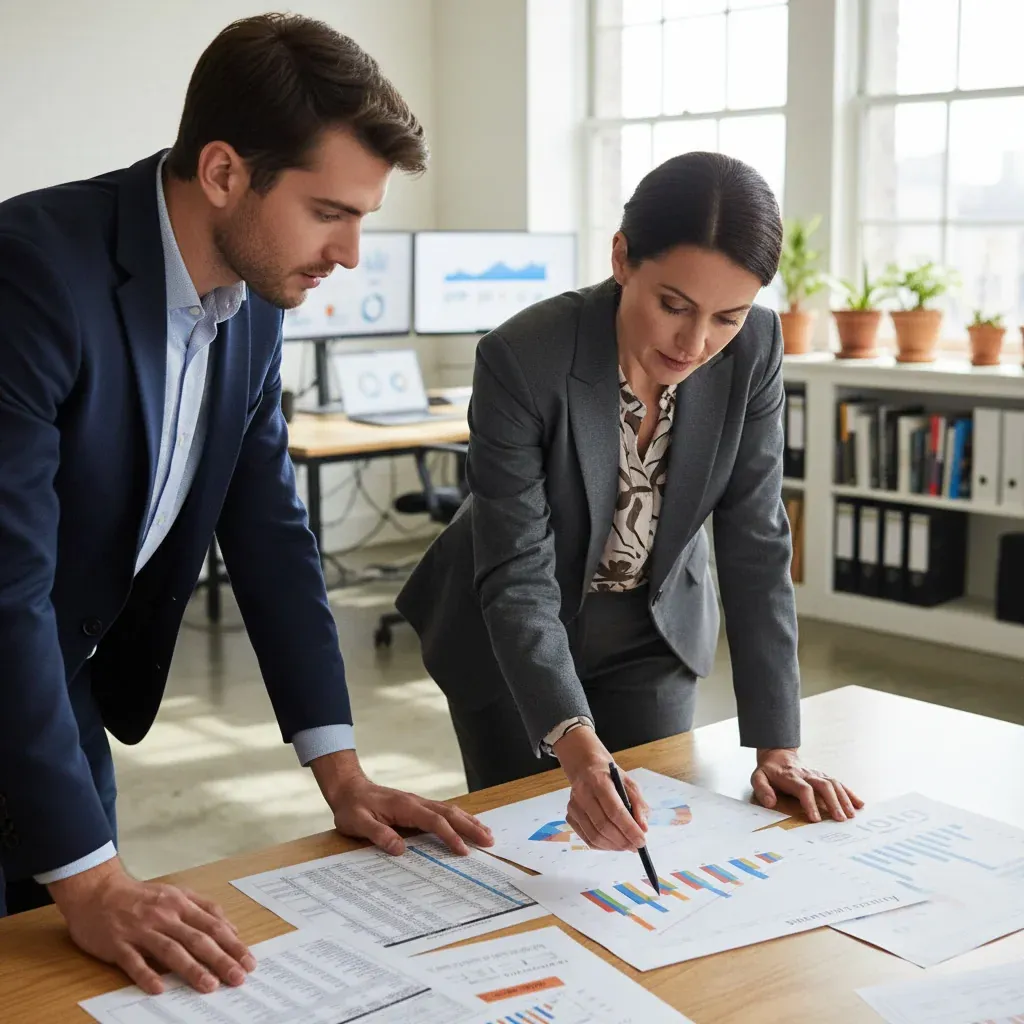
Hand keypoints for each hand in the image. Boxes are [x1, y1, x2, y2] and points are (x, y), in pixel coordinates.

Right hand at [49, 858, 253, 994]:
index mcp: (180, 904)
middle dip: (220, 959)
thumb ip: (203, 908)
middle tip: (238, 977)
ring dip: (192, 969)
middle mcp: (164, 916)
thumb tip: (230, 928)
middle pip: (197, 939)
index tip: (249, 961)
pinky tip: (159, 988)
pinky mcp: (118, 944)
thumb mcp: (176, 894)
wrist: (97, 891)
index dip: (232, 944)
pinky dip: (146, 975)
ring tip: (209, 985)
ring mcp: (141, 930)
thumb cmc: (141, 897)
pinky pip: (134, 962)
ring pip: (171, 951)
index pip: (213, 926)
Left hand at [310, 750, 492, 855]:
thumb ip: (378, 834)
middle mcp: (416, 802)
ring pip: (449, 810)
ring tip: (487, 832)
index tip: (464, 851)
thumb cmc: (351, 807)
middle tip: (489, 840)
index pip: (434, 822)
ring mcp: (418, 802)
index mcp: (404, 806)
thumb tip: (400, 849)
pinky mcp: (416, 806)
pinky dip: (459, 817)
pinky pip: (442, 811)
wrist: (348, 788)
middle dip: (470, 826)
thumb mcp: (357, 823)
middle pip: (449, 813)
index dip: (450, 836)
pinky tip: (467, 823)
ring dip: (469, 821)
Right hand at [553, 727, 648, 850]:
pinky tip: (614, 843)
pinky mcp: (570, 816)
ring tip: (627, 846)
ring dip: (614, 846)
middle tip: (636, 847)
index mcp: (599, 781)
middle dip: (623, 841)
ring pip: (594, 835)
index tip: (642, 841)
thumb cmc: (611, 778)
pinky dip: (603, 846)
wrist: (586, 769)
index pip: (614, 810)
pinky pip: (587, 839)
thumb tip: (643, 828)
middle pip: (603, 825)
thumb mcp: (629, 784)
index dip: (629, 829)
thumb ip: (639, 804)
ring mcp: (574, 806)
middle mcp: (583, 794)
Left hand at [751, 748, 864, 822]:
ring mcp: (817, 774)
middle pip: (823, 786)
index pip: (803, 789)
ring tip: (851, 815)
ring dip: (844, 799)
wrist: (778, 755)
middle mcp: (807, 774)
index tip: (815, 819)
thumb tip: (770, 802)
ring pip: (834, 784)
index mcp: (790, 777)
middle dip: (833, 802)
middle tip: (840, 819)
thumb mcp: (758, 777)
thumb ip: (762, 789)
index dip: (810, 803)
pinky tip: (859, 804)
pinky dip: (850, 793)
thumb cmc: (769, 771)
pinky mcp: (824, 776)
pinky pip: (839, 783)